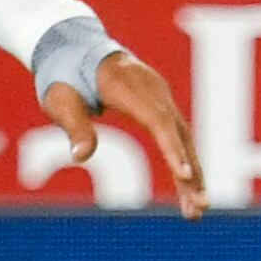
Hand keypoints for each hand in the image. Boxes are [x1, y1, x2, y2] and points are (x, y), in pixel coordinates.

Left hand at [44, 48, 205, 219]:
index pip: (156, 121)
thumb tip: (80, 156)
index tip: (184, 176)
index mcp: (126, 86)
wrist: (77, 48)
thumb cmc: (64, 76)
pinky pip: (178, 136)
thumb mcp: (60, 101)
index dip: (172, 149)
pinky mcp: (161, 105)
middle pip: (178, 135)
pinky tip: (188, 189)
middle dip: (191, 174)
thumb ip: (74, 126)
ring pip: (184, 139)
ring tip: (196, 212)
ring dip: (192, 175)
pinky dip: (185, 162)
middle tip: (200, 209)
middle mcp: (152, 90)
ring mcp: (160, 96)